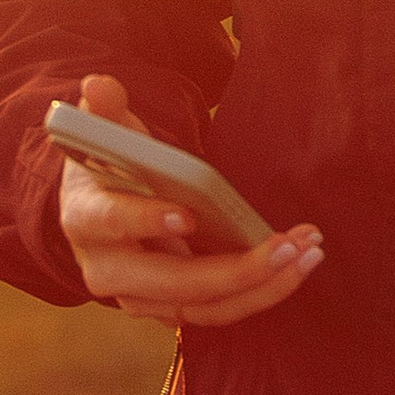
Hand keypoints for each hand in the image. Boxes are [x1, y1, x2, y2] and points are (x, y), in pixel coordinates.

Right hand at [55, 74, 324, 331]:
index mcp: (87, 220)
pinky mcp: (173, 309)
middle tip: (287, 246)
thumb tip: (99, 84)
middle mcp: (109, 271)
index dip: (145, 221)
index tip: (186, 215)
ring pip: (205, 307)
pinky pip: (221, 310)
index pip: (111, 223)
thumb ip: (103, 109)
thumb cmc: (109, 168)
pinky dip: (263, 291)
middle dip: (234, 271)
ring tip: (308, 253)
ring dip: (263, 286)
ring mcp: (142, 299)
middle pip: (173, 284)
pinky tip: (300, 262)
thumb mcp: (103, 134)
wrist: (99, 213)